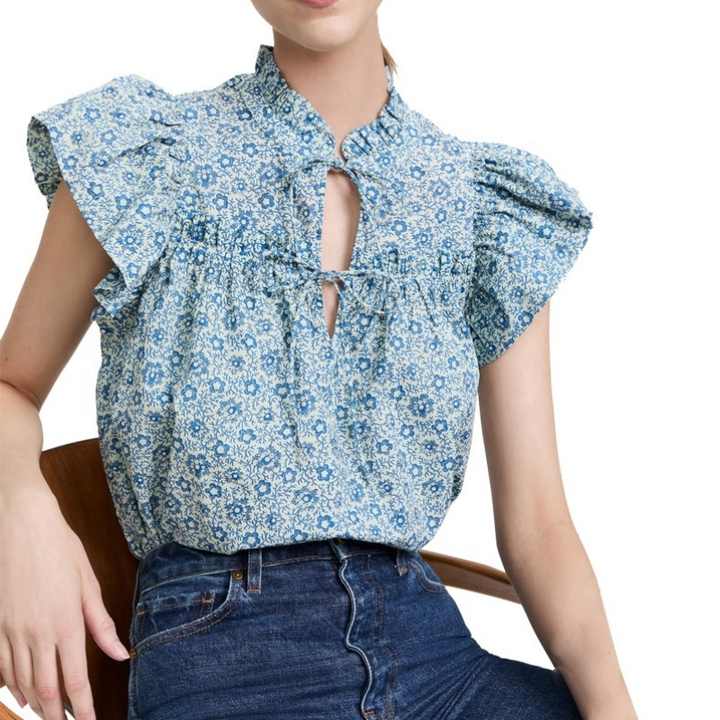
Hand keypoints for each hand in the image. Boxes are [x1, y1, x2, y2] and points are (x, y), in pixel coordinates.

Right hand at [0, 481, 129, 718]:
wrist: (20, 524)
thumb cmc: (60, 549)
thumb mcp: (88, 582)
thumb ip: (102, 623)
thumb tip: (120, 654)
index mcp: (67, 623)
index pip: (75, 680)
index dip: (82, 707)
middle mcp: (38, 634)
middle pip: (45, 689)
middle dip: (55, 714)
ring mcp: (11, 632)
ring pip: (21, 682)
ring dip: (34, 703)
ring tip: (46, 714)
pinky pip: (2, 666)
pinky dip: (11, 684)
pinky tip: (20, 691)